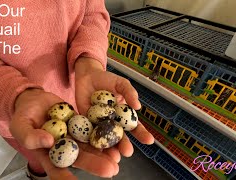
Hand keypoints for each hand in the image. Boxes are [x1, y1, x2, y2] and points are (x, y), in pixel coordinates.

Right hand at [10, 88, 119, 178]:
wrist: (34, 99)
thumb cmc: (23, 115)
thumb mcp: (20, 125)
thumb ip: (30, 136)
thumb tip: (49, 142)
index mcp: (47, 153)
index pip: (57, 169)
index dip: (66, 177)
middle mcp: (63, 148)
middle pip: (80, 159)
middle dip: (95, 165)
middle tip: (110, 170)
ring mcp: (73, 136)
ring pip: (90, 146)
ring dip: (103, 153)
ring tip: (117, 159)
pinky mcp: (81, 123)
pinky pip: (92, 129)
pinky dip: (102, 134)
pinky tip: (115, 139)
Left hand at [74, 57, 154, 172]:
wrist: (87, 76)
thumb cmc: (107, 80)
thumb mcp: (121, 84)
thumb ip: (129, 92)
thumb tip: (138, 106)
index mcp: (124, 115)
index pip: (135, 126)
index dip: (142, 134)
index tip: (149, 141)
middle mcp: (113, 122)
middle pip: (120, 137)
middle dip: (125, 145)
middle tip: (127, 152)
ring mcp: (99, 124)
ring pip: (106, 139)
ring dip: (109, 149)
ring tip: (113, 157)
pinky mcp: (86, 124)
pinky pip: (89, 134)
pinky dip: (92, 143)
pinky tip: (95, 150)